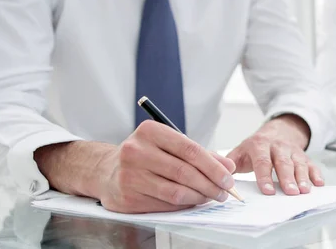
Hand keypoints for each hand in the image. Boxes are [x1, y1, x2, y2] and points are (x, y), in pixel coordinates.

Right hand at [96, 121, 235, 212]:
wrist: (107, 170)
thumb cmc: (146, 155)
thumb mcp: (170, 145)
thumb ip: (200, 154)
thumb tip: (228, 167)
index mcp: (150, 131)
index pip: (190, 149)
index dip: (213, 166)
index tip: (228, 177)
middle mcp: (136, 151)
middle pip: (184, 172)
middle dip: (210, 184)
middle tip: (224, 192)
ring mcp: (129, 175)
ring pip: (176, 191)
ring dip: (199, 197)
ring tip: (211, 197)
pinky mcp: (127, 197)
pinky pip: (165, 205)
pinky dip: (184, 205)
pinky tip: (192, 201)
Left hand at [226, 114, 323, 195]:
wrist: (277, 131)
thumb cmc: (256, 147)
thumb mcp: (240, 151)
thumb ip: (230, 162)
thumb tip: (222, 175)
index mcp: (259, 145)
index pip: (262, 161)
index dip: (265, 177)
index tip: (267, 191)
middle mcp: (278, 147)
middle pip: (283, 163)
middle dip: (287, 178)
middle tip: (290, 193)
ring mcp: (292, 151)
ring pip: (299, 164)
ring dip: (302, 177)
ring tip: (304, 191)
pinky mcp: (304, 155)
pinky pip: (312, 164)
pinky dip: (316, 173)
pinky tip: (319, 183)